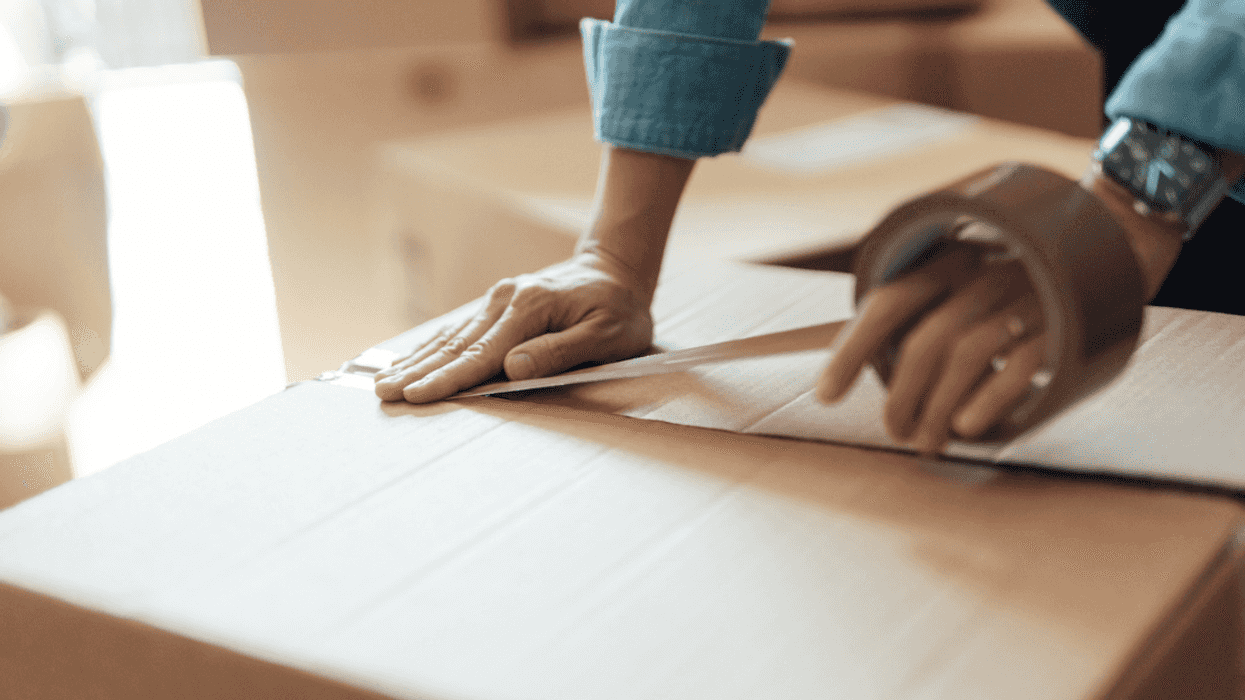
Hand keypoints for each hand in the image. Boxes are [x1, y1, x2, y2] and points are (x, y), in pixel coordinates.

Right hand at [374, 252, 654, 402]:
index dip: (448, 378)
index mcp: (530, 307)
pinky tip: (408, 361)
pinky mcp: (496, 305)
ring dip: (416, 361)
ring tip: (383, 383)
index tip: (416, 395)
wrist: (616, 272)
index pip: (482, 353)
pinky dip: (430, 347)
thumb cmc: (619, 311)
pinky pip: (458, 330)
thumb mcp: (606, 334)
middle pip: (456, 344)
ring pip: (450, 336)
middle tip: (383, 394)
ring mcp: (497, 299)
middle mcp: (505, 299)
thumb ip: (560, 351)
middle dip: (418, 372)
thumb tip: (513, 368)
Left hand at [816, 243, 1047, 453]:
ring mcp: (1029, 296)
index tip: (826, 397)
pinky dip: (988, 400)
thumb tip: (842, 382)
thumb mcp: (957, 291)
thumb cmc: (1003, 296)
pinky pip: (1022, 365)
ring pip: (969, 355)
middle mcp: (986, 273)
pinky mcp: (1066, 325)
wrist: (1100, 259)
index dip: (852, 352)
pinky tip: (966, 428)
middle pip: (927, 339)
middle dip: (902, 396)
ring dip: (938, 409)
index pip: (888, 303)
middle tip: (894, 432)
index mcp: (949, 260)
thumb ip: (908, 325)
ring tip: (926, 443)